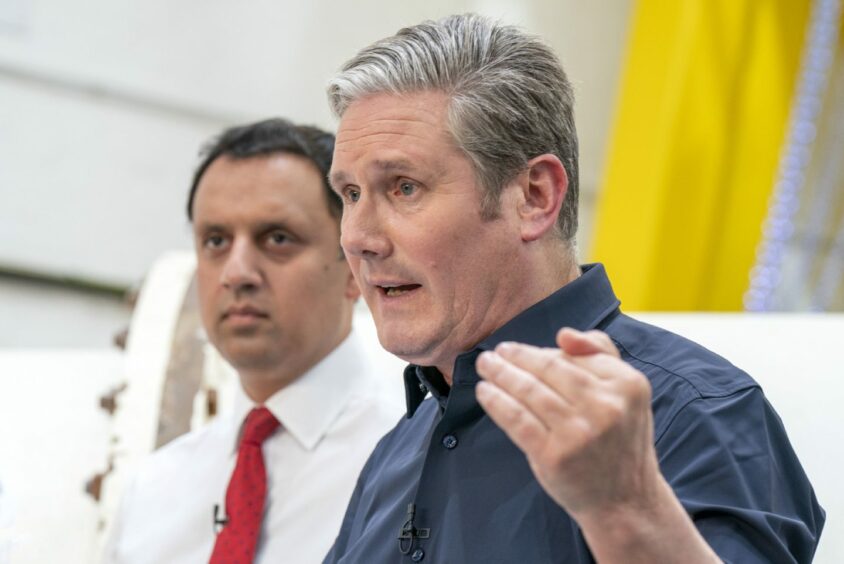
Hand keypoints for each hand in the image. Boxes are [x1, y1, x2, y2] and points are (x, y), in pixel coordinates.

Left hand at [475, 328, 661, 519]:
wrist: (625, 502)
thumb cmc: (619, 441)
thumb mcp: (628, 392)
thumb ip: (601, 353)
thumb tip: (564, 335)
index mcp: (627, 384)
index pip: (572, 357)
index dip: (541, 352)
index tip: (519, 351)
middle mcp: (606, 406)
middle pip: (548, 369)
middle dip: (515, 357)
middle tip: (495, 352)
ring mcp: (579, 432)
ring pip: (529, 391)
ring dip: (500, 374)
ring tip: (486, 366)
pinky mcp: (554, 455)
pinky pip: (517, 419)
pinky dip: (496, 402)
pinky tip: (485, 392)